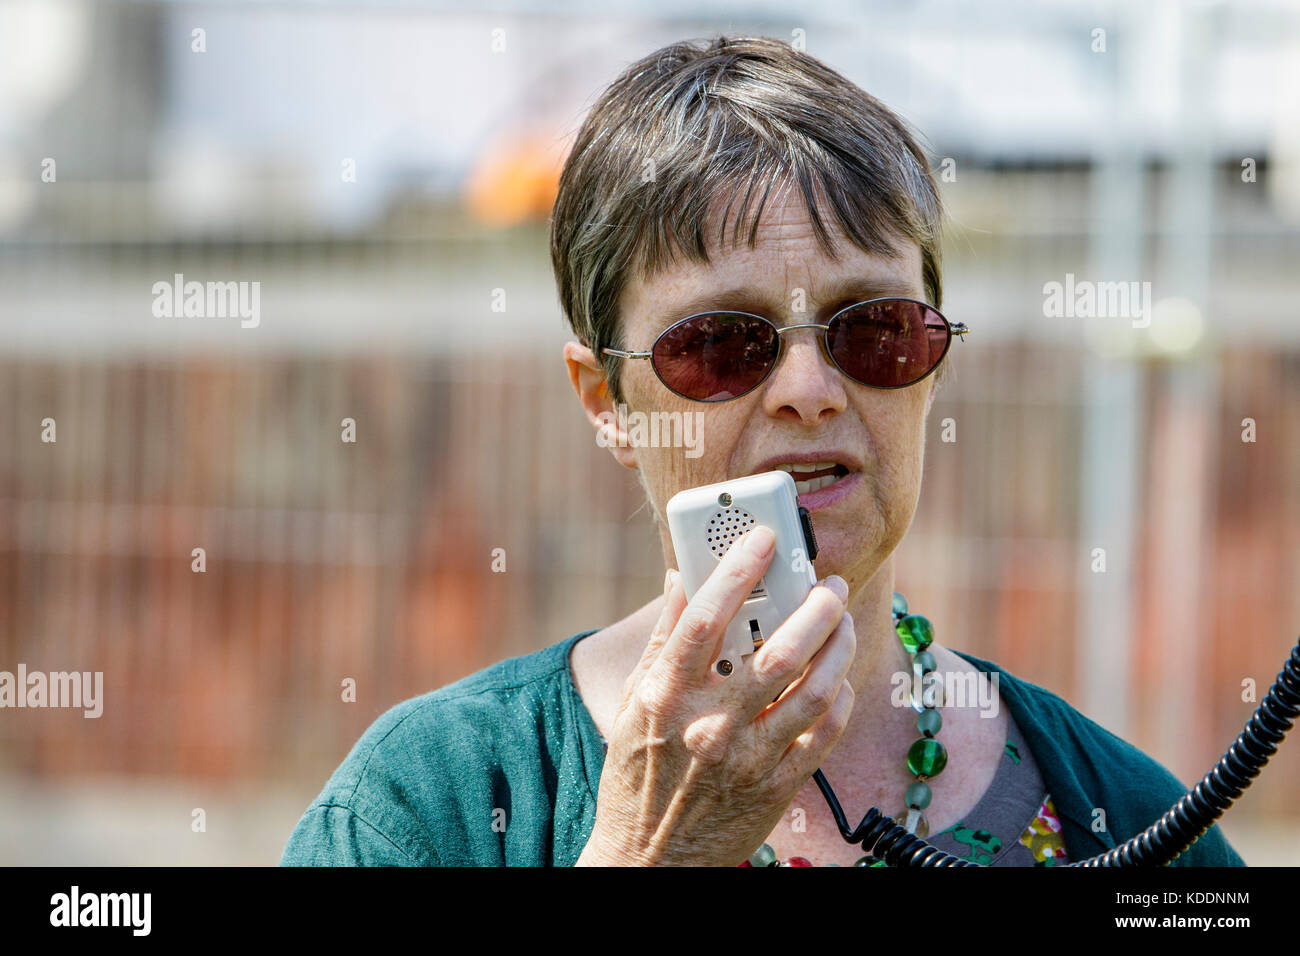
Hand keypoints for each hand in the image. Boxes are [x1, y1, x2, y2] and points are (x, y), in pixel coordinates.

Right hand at [575, 524, 856, 865]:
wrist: (650, 860)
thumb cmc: (639, 774)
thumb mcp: (636, 701)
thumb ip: (664, 638)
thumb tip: (680, 576)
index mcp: (667, 696)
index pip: (705, 619)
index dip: (737, 570)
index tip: (764, 538)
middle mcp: (709, 725)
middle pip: (777, 652)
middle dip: (814, 607)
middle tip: (828, 583)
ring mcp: (749, 758)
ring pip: (814, 690)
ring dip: (838, 646)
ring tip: (842, 621)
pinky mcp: (778, 786)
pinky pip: (825, 733)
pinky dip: (839, 697)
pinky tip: (836, 676)